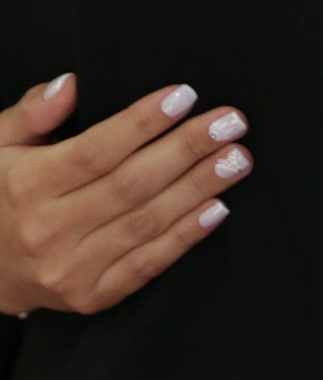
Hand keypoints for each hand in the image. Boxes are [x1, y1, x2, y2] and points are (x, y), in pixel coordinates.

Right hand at [0, 75, 251, 317]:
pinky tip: (218, 208)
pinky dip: (186, 236)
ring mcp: (72, 269)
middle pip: (132, 184)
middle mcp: (50, 230)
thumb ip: (32, 112)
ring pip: (147, 223)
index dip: (142, 122)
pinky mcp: (93, 297)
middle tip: (231, 123)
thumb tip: (70, 83)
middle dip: (187, 150)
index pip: (95, 151)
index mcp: (27, 186)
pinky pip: (149, 264)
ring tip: (237, 159)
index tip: (185, 96)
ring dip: (199, 188)